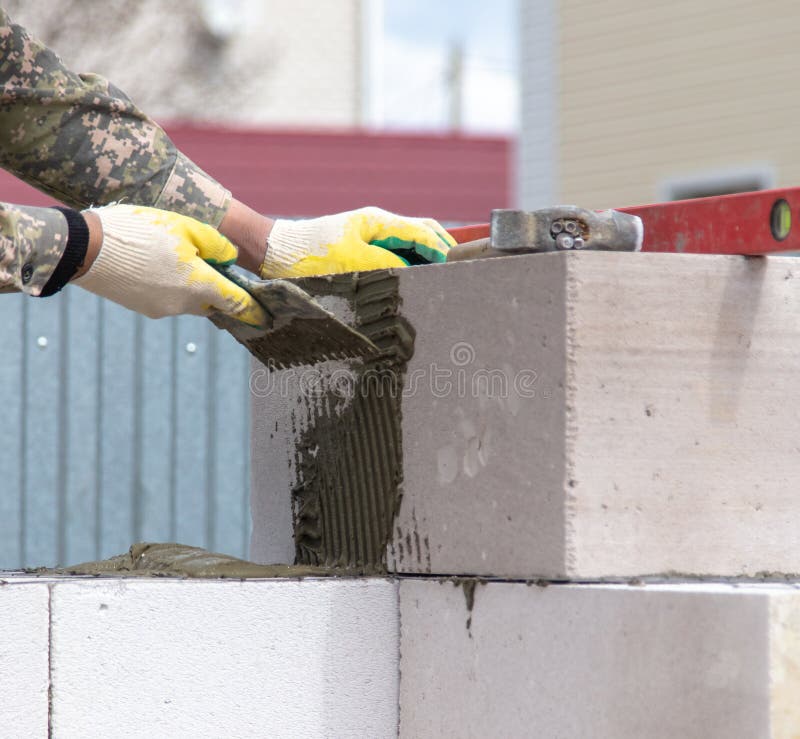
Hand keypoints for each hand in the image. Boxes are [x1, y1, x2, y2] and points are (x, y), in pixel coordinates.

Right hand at [73, 205, 266, 325]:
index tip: (267, 318)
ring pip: (191, 302)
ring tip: (179, 258)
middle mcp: (185, 304)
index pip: (238, 304)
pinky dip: (172, 288)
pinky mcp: (145, 309)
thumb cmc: (140, 232)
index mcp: (201, 285)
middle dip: (220, 291)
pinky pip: (170, 301)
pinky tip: (157, 265)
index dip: (254, 310)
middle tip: (216, 267)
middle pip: (214, 303)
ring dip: (194, 287)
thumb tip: (231, 260)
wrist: (87, 248)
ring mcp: (163, 310)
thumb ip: (217, 246)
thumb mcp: (186, 227)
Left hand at [260, 207, 455, 277]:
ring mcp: (369, 237)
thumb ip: (388, 265)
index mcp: (378, 221)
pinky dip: (410, 265)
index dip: (443, 249)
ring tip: (442, 279)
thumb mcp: (353, 263)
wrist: (276, 253)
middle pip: (422, 233)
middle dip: (442, 249)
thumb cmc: (310, 256)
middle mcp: (377, 225)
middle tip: (459, 271)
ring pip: (410, 244)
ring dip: (426, 258)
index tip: (459, 266)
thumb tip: (414, 271)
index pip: (423, 231)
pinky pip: (395, 255)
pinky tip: (413, 281)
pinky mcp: (360, 250)